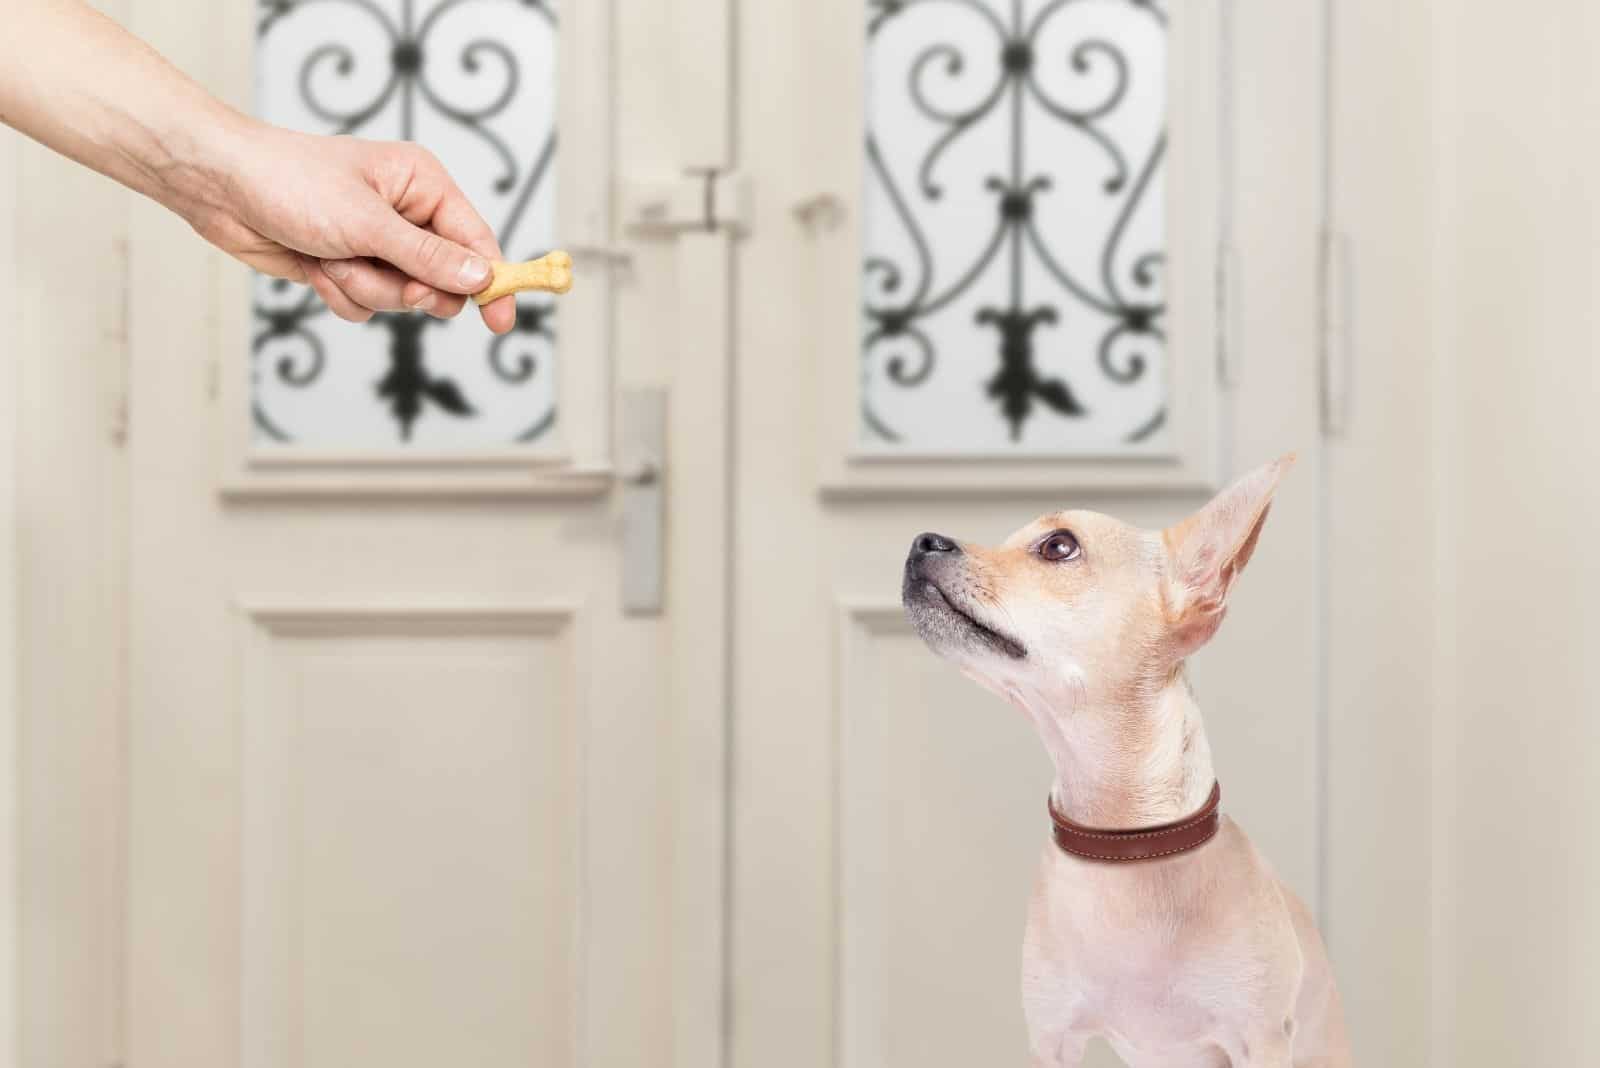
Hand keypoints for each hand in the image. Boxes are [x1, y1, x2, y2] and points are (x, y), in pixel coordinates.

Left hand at [187, 122, 515, 332]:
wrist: (219, 187)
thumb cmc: (290, 182)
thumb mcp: (366, 223)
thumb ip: (427, 256)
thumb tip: (481, 278)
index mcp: (422, 186)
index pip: (475, 240)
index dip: (493, 281)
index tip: (500, 320)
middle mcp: (406, 215)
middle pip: (442, 279)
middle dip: (411, 288)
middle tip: (399, 286)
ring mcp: (376, 244)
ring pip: (400, 298)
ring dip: (365, 288)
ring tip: (331, 258)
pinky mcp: (347, 266)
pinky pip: (366, 305)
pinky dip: (341, 294)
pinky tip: (314, 267)